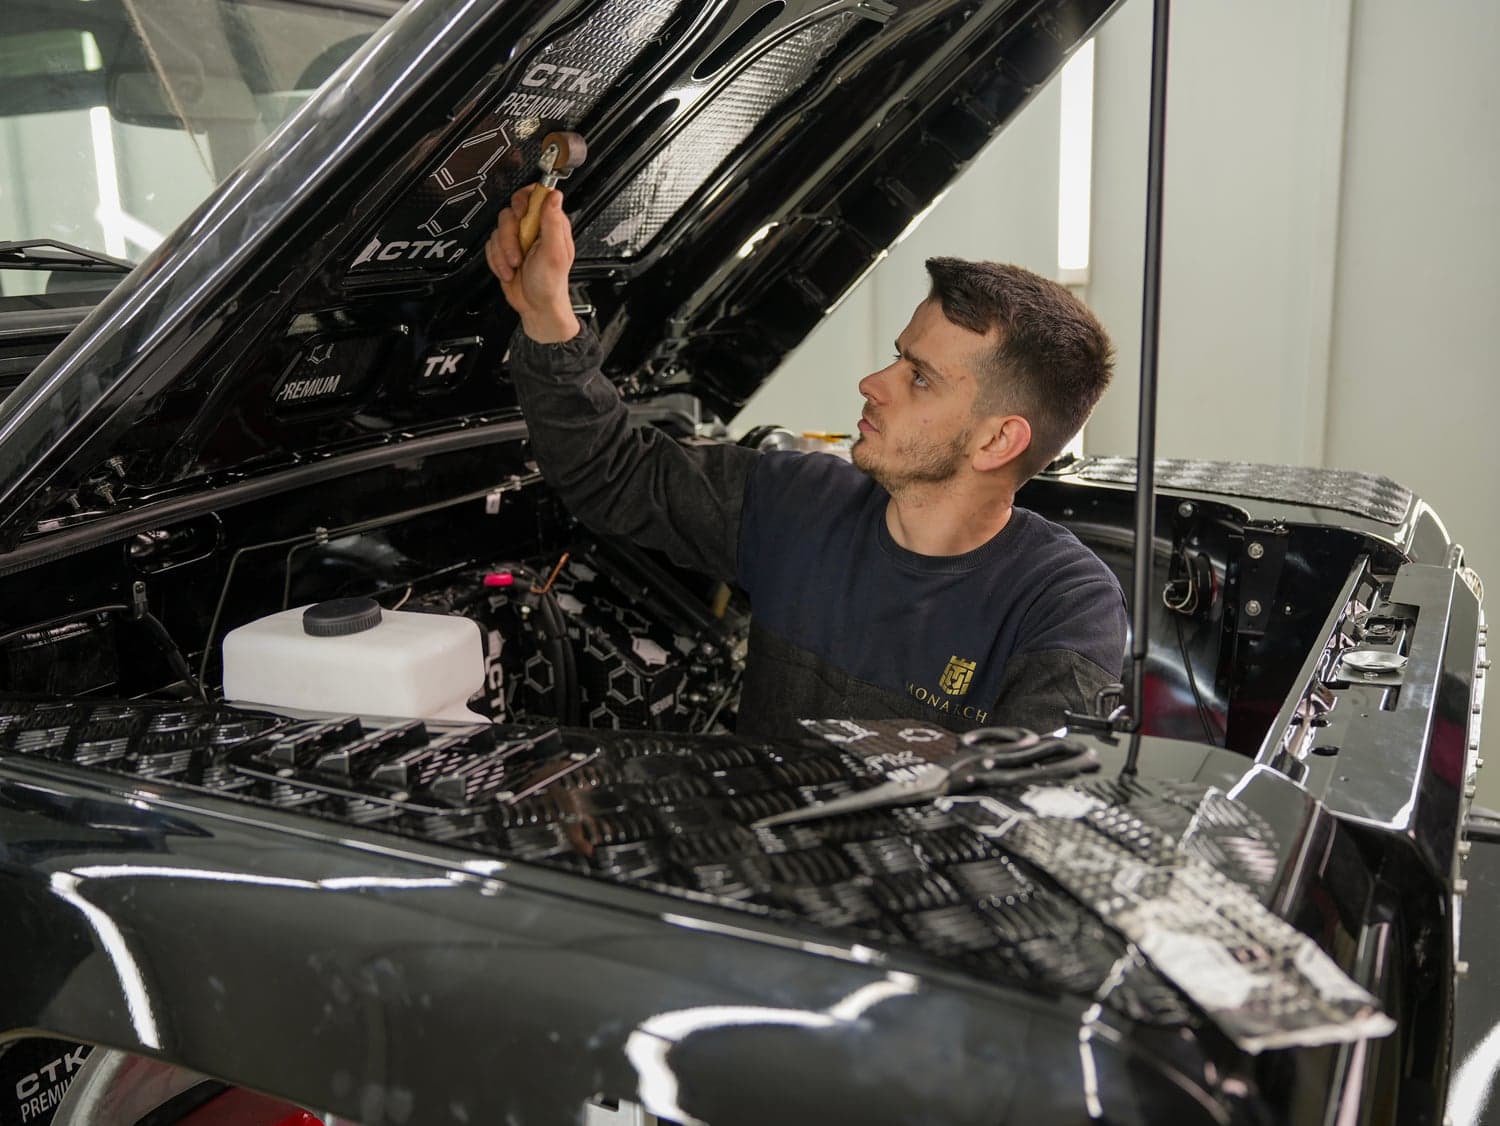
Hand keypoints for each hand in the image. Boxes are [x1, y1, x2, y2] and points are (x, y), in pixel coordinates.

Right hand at [485, 184, 579, 342]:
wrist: (537, 308)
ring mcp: (518, 239)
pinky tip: (509, 270)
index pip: (535, 194)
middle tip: (519, 251)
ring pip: (498, 229)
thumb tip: (554, 195)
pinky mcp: (504, 250)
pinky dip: (496, 261)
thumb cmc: (551, 284)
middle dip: (509, 235)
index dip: (524, 201)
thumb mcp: (554, 252)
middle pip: (510, 212)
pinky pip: (490, 245)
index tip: (522, 216)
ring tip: (515, 265)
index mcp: (550, 224)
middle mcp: (533, 228)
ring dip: (503, 252)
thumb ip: (553, 222)